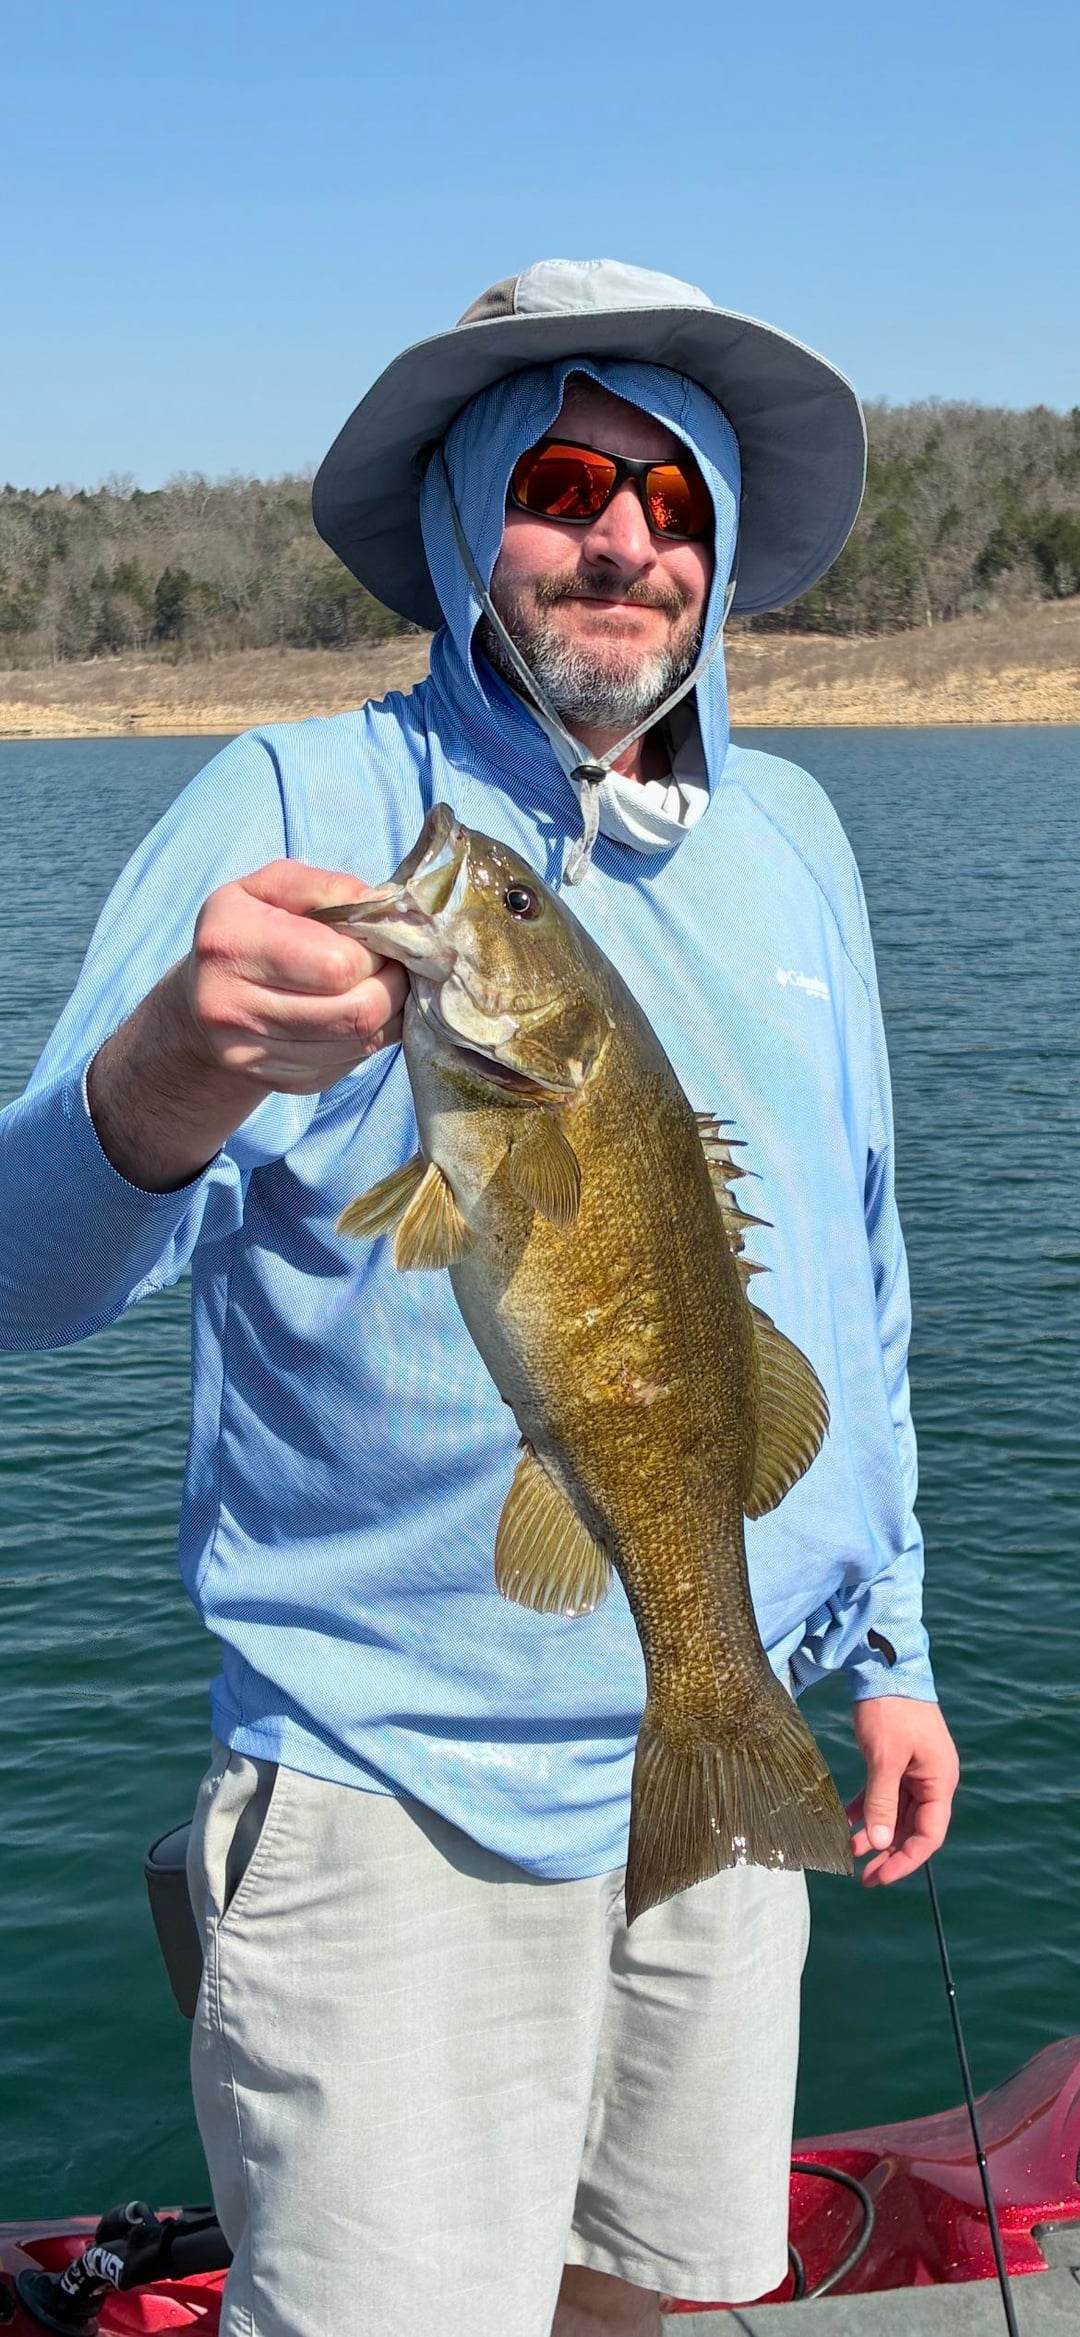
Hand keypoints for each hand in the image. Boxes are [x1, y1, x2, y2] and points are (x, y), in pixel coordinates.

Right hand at [89, 861, 408, 1191]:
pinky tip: (357, 1012)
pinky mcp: (281, 1082)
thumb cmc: (245, 930)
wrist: (200, 1002)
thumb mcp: (270, 888)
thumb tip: (381, 906)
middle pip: (356, 1012)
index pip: (336, 965)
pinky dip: (370, 1037)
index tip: (378, 938)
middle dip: (393, 986)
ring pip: (361, 1042)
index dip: (374, 951)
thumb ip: (324, 887)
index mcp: (229, 944)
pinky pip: (351, 1063)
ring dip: (389, 1013)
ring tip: (381, 985)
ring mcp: (253, 1055)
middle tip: (393, 965)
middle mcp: (231, 1006)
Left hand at [847, 1698, 958, 1886]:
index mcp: (940, 1781)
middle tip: (863, 1876)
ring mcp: (914, 1770)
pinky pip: (883, 1794)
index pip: (929, 1835)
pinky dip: (867, 1809)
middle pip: (913, 1828)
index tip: (880, 1877)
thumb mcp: (884, 1758)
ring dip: (875, 1832)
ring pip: (896, 1813)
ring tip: (848, 1851)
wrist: (884, 1667)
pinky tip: (845, 1821)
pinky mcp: (896, 1760)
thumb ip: (883, 1802)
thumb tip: (881, 1843)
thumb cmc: (890, 1711)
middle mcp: (932, 1780)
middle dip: (888, 1852)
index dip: (905, 1860)